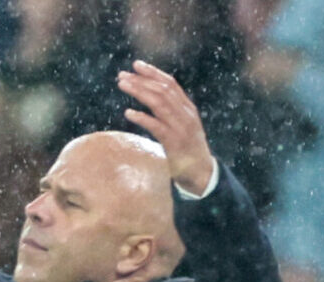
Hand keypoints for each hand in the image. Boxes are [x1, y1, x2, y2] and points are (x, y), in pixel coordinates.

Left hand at [118, 60, 215, 194]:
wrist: (201, 173)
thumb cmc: (188, 149)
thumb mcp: (183, 124)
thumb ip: (172, 110)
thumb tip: (153, 94)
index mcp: (188, 108)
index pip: (170, 84)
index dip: (153, 72)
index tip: (136, 65)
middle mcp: (186, 114)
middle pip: (162, 90)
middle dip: (141, 80)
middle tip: (122, 75)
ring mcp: (181, 128)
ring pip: (159, 103)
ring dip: (139, 92)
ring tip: (122, 86)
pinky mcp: (174, 143)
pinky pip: (156, 126)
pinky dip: (142, 118)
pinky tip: (128, 113)